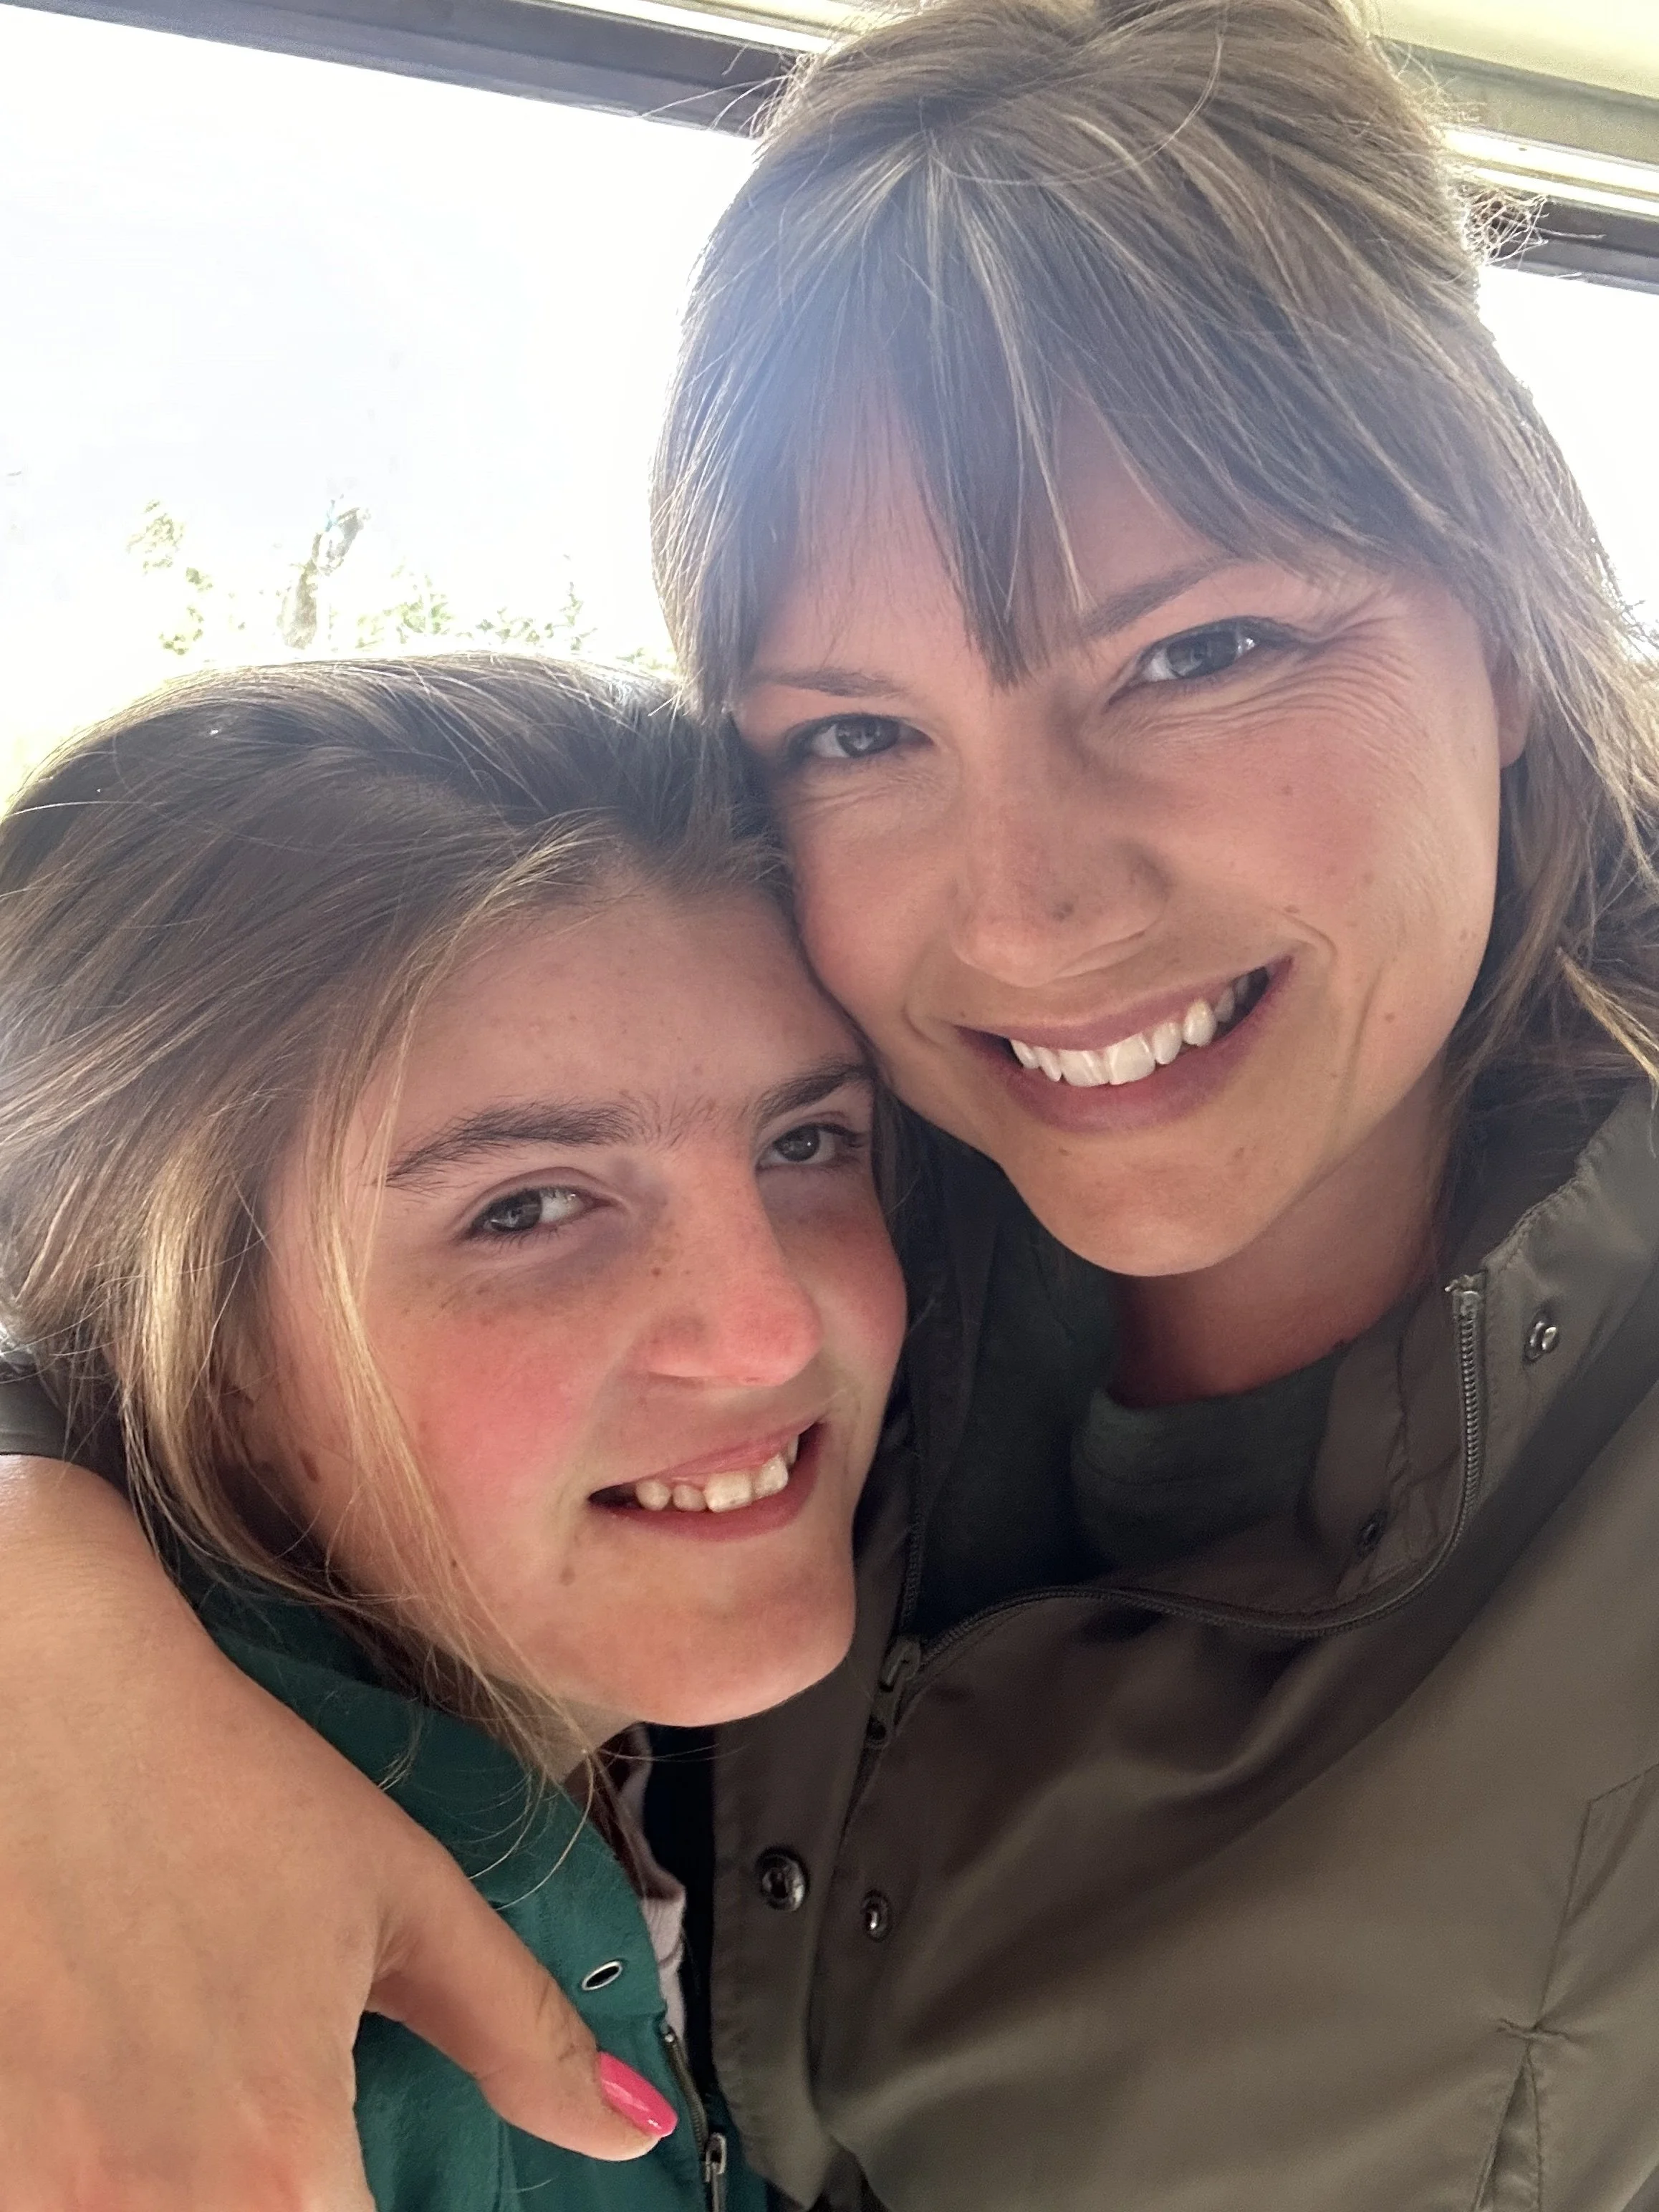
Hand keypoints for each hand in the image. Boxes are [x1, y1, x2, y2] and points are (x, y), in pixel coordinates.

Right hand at [0, 1458, 665, 2208]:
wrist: (25, 1703)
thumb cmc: (219, 1783)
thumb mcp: (402, 1898)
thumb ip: (522, 2035)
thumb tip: (636, 2126)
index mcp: (275, 2171)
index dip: (377, 2207)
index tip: (376, 2163)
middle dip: (300, 2197)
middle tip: (294, 2111)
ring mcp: (31, 2199)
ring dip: (205, 2189)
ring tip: (197, 2080)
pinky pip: (62, 2203)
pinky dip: (108, 2174)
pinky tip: (121, 2089)